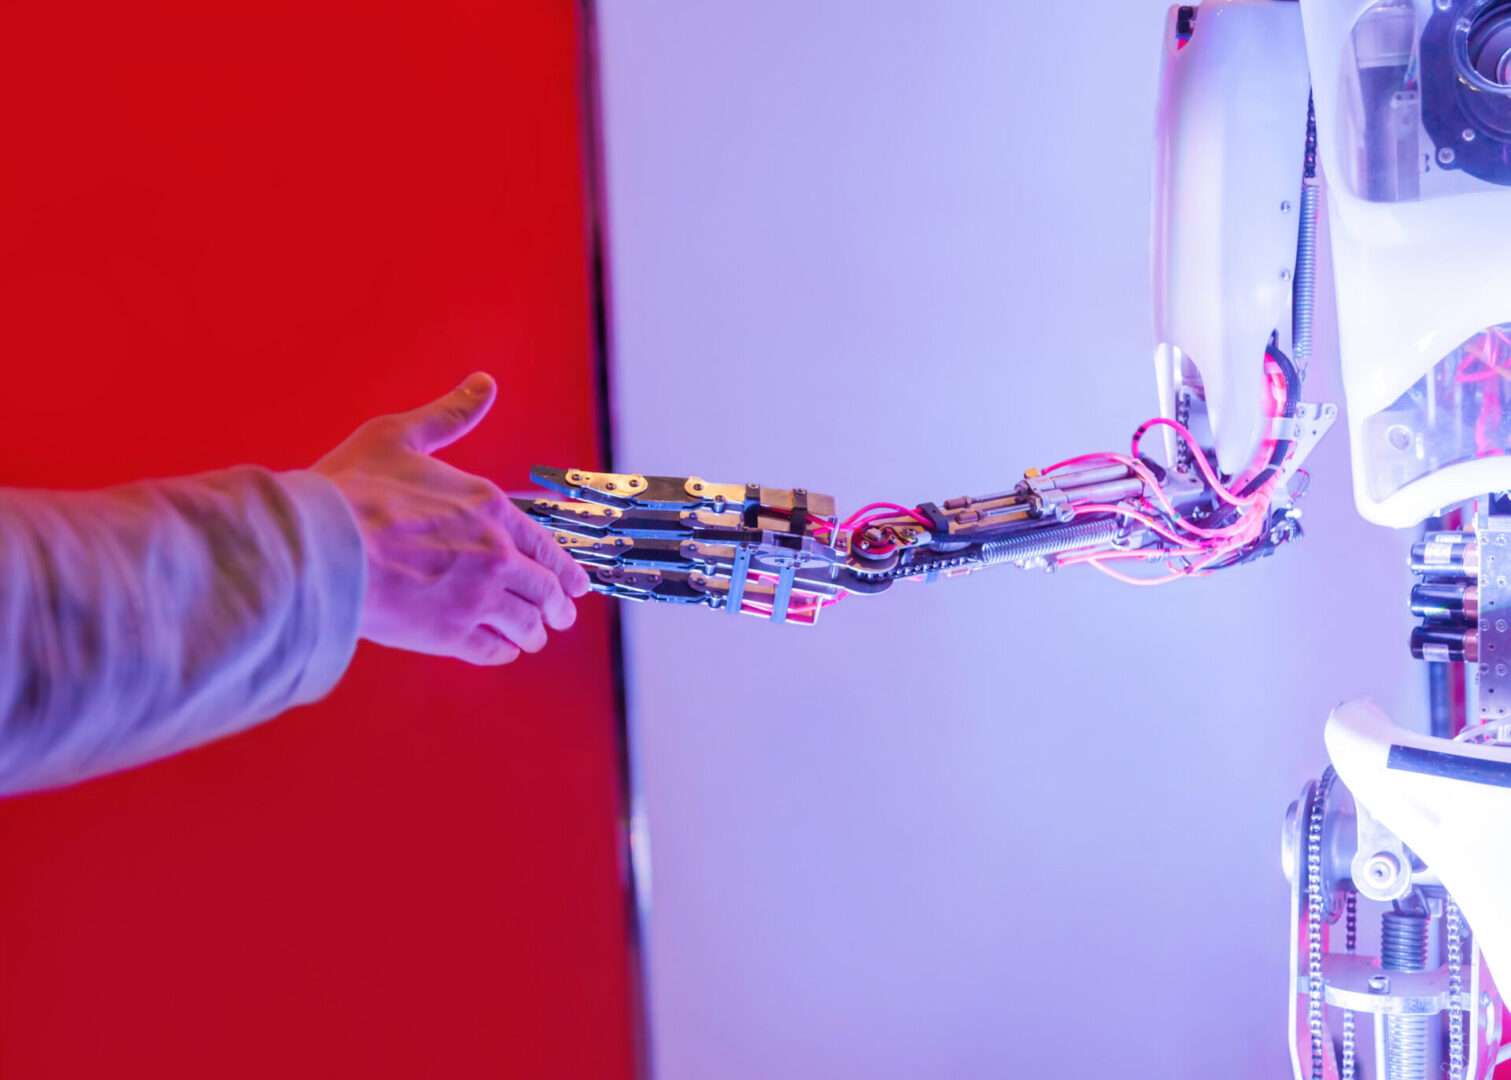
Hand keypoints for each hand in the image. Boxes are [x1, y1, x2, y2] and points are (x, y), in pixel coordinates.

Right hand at [314, 372, 592, 665]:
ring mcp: (477, 597)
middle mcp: (495, 554)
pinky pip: (493, 650)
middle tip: (560, 616)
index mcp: (489, 507)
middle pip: (546, 589)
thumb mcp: (401, 435)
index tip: (577, 585)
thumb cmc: (352, 489)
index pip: (545, 545)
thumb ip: (449, 415)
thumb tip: (484, 383)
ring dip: (534, 632)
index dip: (566, 568)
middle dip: (558, 606)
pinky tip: (502, 650)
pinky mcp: (450, 633)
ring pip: (526, 623)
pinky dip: (502, 651)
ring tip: (533, 638)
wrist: (318, 545)